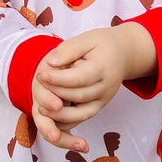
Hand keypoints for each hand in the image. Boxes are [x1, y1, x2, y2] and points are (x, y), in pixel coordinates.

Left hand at [31, 25, 156, 152]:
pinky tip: (52, 119)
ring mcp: (104, 99)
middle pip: (79, 96)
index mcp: (103, 68)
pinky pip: (83, 118)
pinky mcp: (99, 106)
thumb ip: (69, 49)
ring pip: (82, 113)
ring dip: (60, 114)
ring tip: (41, 108)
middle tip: (37, 87)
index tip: (41, 75)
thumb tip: (51, 62)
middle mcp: (106, 87)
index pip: (79, 78)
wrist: (124, 54)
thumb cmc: (103, 44)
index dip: (58, 79)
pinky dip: (67, 122)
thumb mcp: (87, 39)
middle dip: (56, 94)